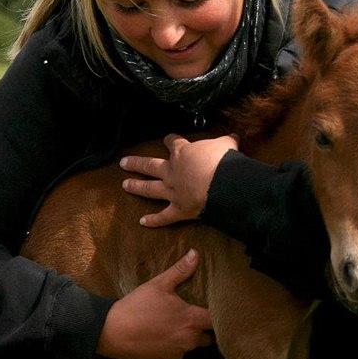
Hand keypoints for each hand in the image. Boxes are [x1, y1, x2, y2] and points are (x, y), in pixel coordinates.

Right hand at [96, 249, 213, 358]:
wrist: (113, 332)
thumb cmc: (137, 306)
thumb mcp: (159, 284)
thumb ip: (181, 270)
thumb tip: (195, 254)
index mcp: (191, 320)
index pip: (216, 320)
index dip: (217, 313)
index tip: (213, 305)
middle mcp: (189, 339)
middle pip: (208, 335)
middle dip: (203, 326)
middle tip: (193, 313)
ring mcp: (178, 352)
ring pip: (193, 344)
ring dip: (189, 335)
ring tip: (176, 322)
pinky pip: (179, 352)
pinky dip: (176, 344)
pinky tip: (164, 333)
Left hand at [120, 133, 238, 226]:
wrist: (222, 185)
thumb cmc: (223, 161)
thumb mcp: (226, 144)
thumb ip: (227, 141)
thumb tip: (234, 137)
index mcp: (183, 153)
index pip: (173, 143)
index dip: (169, 140)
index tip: (167, 139)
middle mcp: (173, 171)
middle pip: (150, 165)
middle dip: (136, 163)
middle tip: (123, 163)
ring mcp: (173, 191)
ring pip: (150, 188)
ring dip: (137, 186)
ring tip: (124, 185)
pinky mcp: (179, 209)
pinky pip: (164, 216)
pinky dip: (154, 220)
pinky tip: (142, 222)